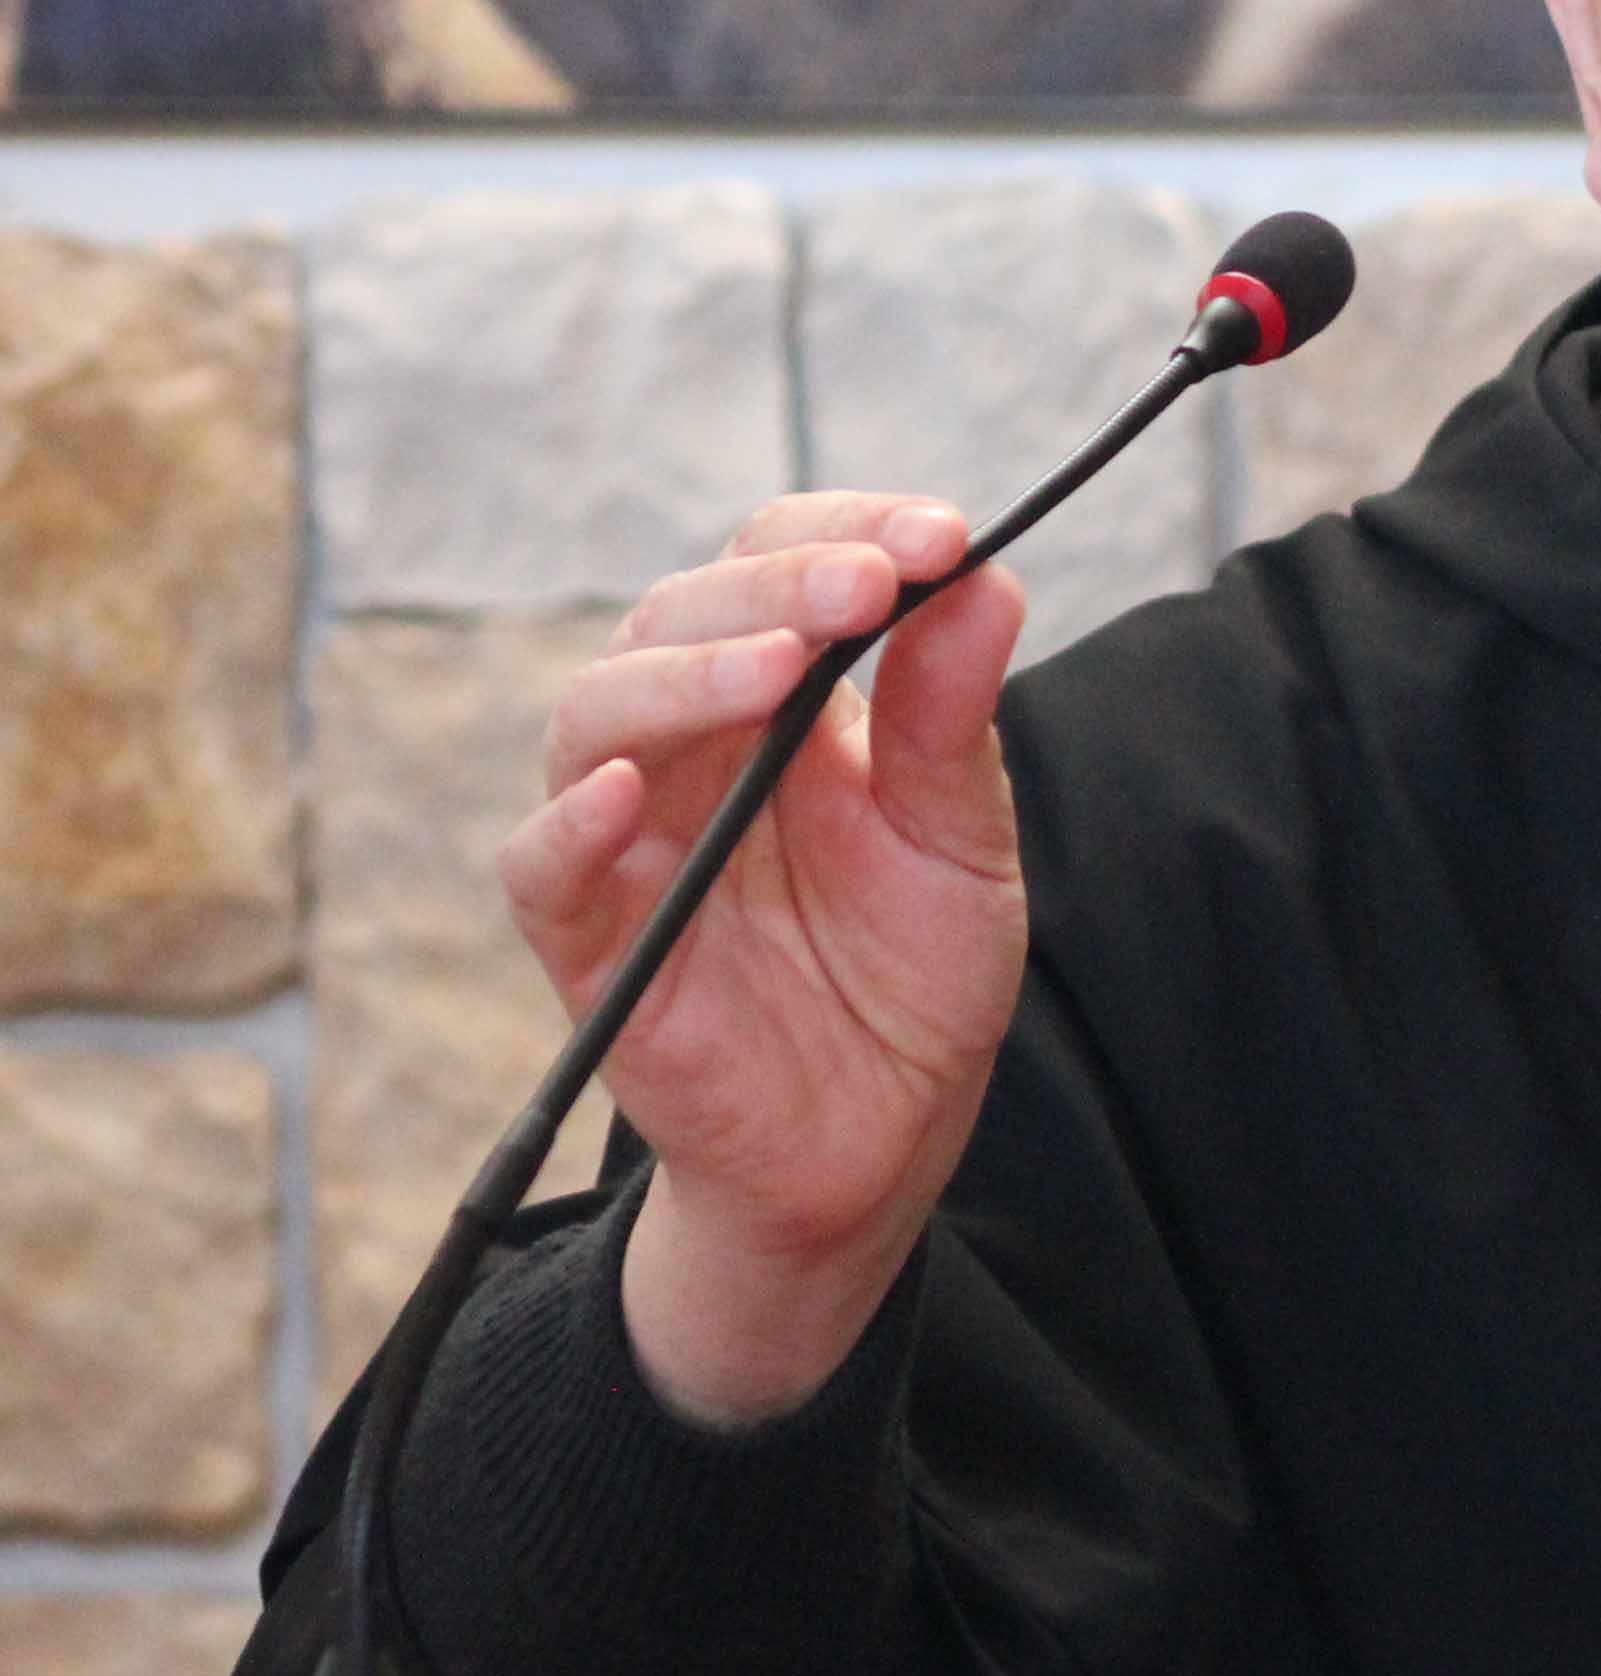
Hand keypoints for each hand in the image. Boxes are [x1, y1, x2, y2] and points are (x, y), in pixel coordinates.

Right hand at [495, 495, 1028, 1426]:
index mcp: (788, 702)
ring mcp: (631, 839)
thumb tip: (985, 578)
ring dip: (682, 678)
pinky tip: (628, 794)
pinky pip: (540, 869)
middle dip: (775, 588)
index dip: (846, 533)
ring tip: (774, 668)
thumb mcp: (961, 842)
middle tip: (864, 586)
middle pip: (682, 617)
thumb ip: (954, 719)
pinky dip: (569, 823)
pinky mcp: (590, 941)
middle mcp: (695, 748)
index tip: (939, 536)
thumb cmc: (911, 978)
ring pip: (597, 716)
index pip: (780, 563)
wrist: (878, 1143)